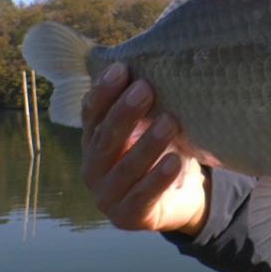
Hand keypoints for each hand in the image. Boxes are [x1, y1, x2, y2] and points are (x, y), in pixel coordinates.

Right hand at [80, 63, 209, 234]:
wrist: (179, 201)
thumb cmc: (160, 153)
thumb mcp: (147, 127)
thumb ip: (142, 103)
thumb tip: (156, 54)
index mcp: (93, 143)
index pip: (91, 114)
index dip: (104, 92)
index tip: (122, 69)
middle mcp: (93, 169)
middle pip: (106, 138)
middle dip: (125, 112)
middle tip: (147, 89)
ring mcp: (108, 196)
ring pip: (126, 166)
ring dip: (148, 143)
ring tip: (169, 121)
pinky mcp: (128, 217)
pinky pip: (143, 195)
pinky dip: (158, 177)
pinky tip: (174, 160)